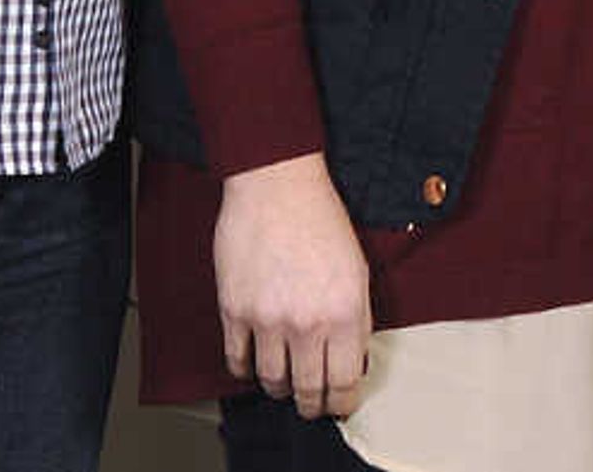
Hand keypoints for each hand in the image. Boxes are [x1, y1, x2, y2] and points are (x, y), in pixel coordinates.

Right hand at [216, 154, 373, 417]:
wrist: (277, 186)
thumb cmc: (321, 220)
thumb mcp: (357, 271)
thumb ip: (356, 319)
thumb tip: (352, 358)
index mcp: (346, 312)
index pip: (345, 381)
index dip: (343, 401)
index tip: (340, 405)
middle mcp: (307, 322)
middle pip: (308, 390)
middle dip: (311, 405)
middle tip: (311, 406)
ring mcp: (267, 320)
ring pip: (272, 380)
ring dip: (280, 389)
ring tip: (285, 386)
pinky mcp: (234, 311)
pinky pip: (237, 360)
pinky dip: (245, 369)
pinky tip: (254, 365)